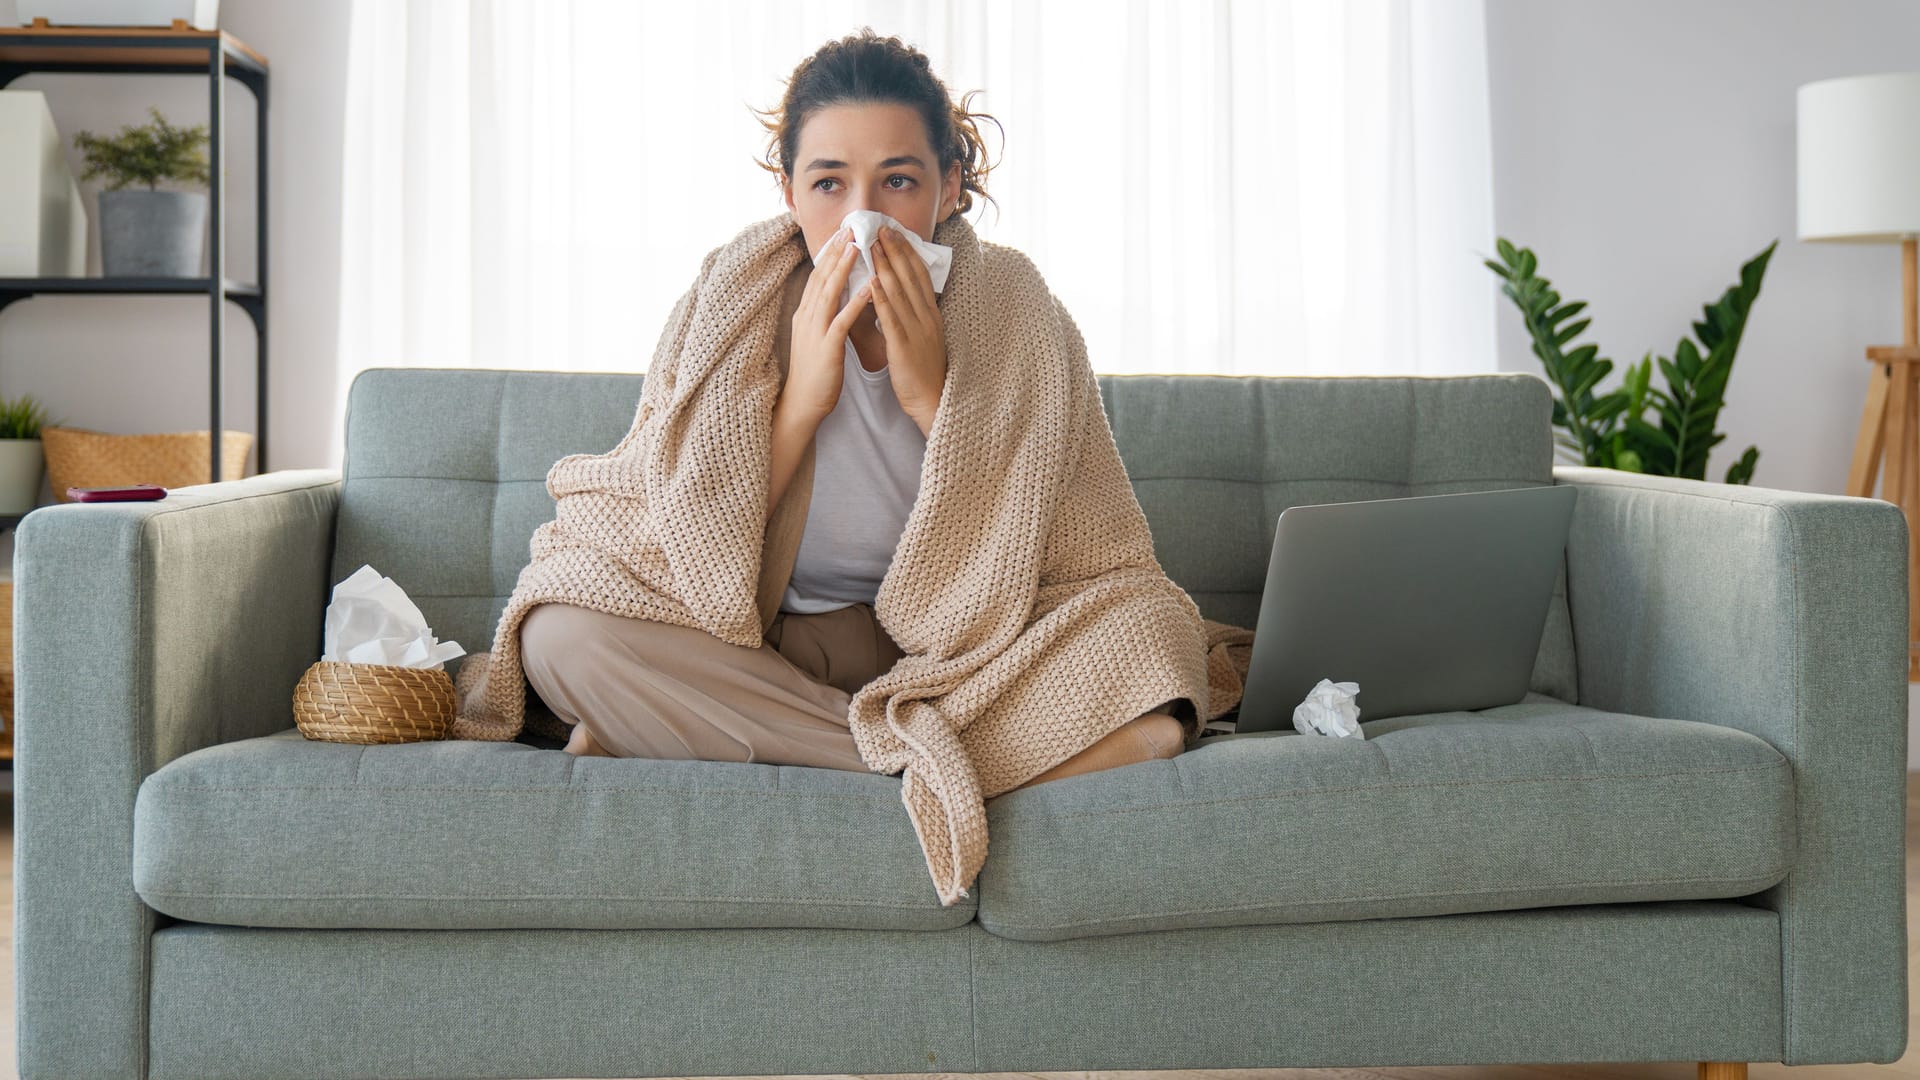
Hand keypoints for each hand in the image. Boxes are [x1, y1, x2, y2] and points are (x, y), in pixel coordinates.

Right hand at [782, 225, 872, 420]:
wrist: (802, 404)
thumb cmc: (814, 372)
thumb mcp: (817, 336)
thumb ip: (824, 314)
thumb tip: (837, 294)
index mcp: (806, 313)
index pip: (818, 276)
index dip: (830, 253)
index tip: (842, 233)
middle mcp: (807, 317)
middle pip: (821, 277)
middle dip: (836, 251)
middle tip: (850, 228)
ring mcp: (815, 331)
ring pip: (829, 293)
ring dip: (843, 269)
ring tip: (857, 247)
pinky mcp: (827, 348)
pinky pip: (841, 321)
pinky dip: (854, 303)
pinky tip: (867, 289)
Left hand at [869, 225, 947, 434]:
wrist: (932, 400)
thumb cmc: (924, 370)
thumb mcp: (923, 335)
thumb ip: (913, 314)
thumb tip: (898, 294)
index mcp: (930, 313)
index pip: (919, 275)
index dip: (906, 252)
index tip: (894, 232)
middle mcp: (925, 316)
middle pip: (909, 276)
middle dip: (894, 250)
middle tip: (881, 227)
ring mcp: (916, 330)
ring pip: (900, 292)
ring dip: (885, 266)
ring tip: (872, 245)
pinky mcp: (904, 346)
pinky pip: (891, 317)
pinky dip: (881, 298)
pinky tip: (871, 282)